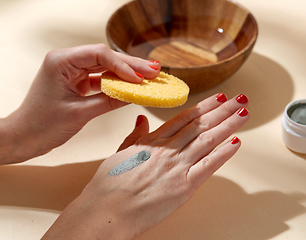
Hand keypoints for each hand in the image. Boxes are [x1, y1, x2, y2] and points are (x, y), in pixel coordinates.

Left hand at [0, 44, 159, 163]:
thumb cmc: (43, 125)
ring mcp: (73, 71)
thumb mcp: (80, 113)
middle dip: (131, 66)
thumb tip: (135, 95)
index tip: (141, 79)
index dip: (123, 66)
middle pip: (106, 58)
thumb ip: (109, 101)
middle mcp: (67, 61)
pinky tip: (133, 86)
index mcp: (61, 61)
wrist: (25, 137)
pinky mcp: (77, 82)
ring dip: (127, 73)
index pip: (99, 54)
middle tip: (155, 71)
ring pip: (106, 67)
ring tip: (150, 76)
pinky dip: (118, 83)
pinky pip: (102, 79)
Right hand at [42, 93, 249, 239]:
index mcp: (152, 140)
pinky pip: (208, 166)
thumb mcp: (119, 153)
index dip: (204, 106)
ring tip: (243, 112)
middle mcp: (167, 149)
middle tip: (239, 98)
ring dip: (228, 125)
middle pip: (200, 125)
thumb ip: (134, 135)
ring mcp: (176, 166)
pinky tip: (236, 142)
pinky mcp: (183, 186)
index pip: (184, 118)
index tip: (217, 98)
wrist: (105, 211)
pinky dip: (223, 153)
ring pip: (208, 140)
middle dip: (223, 110)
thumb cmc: (108, 186)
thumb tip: (141, 119)